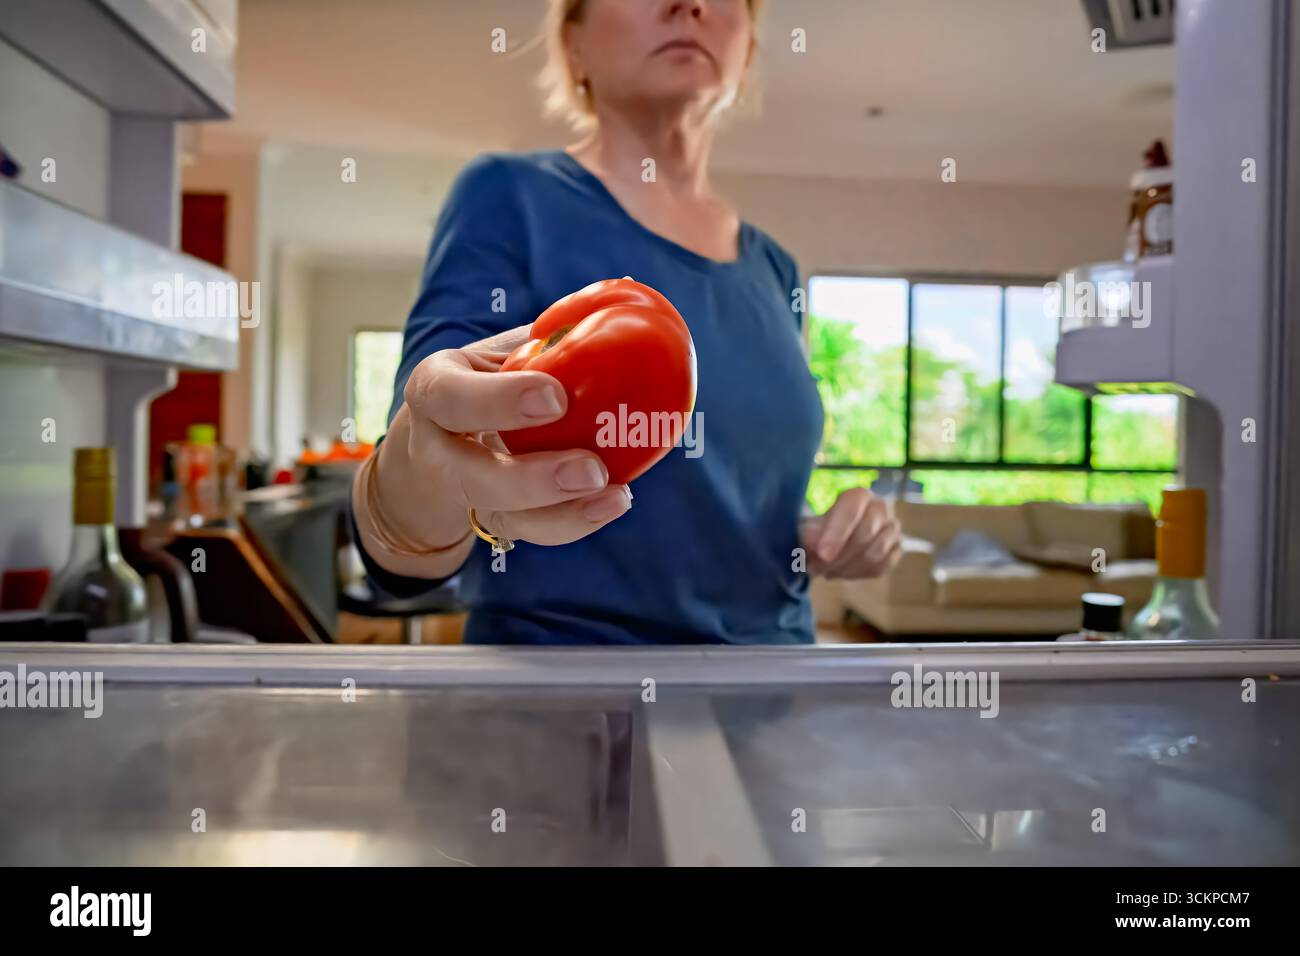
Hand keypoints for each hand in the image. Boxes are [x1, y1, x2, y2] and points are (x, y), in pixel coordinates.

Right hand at [357, 325, 632, 576]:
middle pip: (473, 475)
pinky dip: (573, 521)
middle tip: (592, 468)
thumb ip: (542, 336)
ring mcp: (463, 492)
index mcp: (435, 389)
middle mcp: (439, 447)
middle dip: (533, 478)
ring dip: (562, 514)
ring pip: (503, 515)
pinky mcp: (490, 519)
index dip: (501, 401)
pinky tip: (613, 502)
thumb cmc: (481, 383)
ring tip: (615, 496)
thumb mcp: (494, 353)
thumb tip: (624, 290)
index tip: (556, 397)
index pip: (451, 396)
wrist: (433, 450)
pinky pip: (529, 531)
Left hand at [800, 487, 901, 578]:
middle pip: (866, 534)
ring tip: (827, 571)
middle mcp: (880, 508)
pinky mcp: (897, 549)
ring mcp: (892, 529)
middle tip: (817, 569)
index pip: (852, 511)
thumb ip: (810, 535)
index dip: (837, 533)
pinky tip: (842, 573)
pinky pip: (882, 567)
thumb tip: (817, 545)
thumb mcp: (808, 529)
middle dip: (840, 556)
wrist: (831, 540)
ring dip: (847, 567)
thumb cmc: (819, 530)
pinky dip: (859, 574)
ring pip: (875, 554)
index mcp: (858, 496)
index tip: (822, 554)